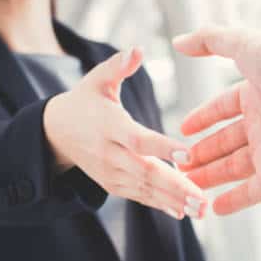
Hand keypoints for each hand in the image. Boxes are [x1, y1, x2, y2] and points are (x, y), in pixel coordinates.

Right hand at [44, 48, 206, 218]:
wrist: (57, 132)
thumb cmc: (84, 101)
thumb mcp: (96, 79)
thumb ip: (117, 66)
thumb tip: (137, 49)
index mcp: (109, 125)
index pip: (138, 138)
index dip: (162, 147)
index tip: (187, 154)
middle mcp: (109, 153)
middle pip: (145, 171)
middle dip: (175, 186)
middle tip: (203, 198)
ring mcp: (110, 172)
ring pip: (144, 189)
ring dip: (173, 200)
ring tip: (201, 210)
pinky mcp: (112, 183)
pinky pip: (138, 196)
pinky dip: (160, 205)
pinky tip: (182, 212)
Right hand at [172, 27, 260, 214]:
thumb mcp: (242, 43)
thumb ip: (209, 40)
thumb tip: (179, 41)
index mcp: (256, 93)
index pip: (222, 108)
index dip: (202, 118)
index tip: (183, 130)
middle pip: (225, 142)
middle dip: (201, 153)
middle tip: (178, 163)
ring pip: (234, 168)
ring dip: (210, 177)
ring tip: (186, 183)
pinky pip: (255, 191)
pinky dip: (235, 201)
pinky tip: (214, 208)